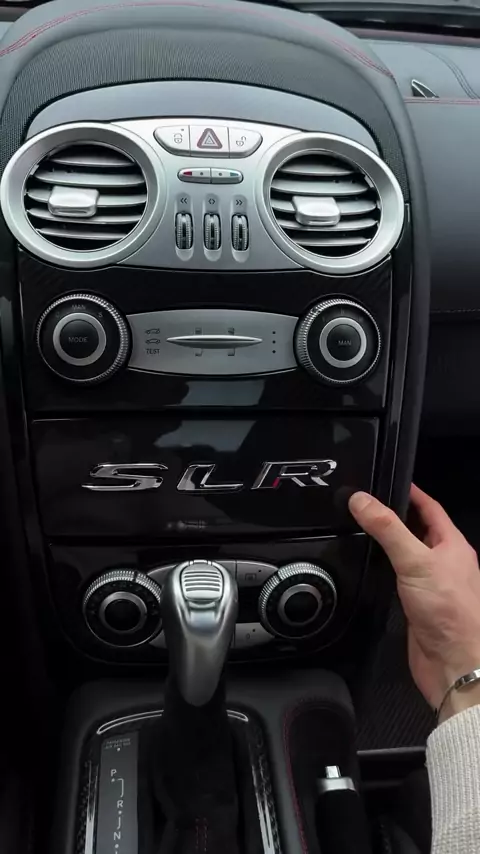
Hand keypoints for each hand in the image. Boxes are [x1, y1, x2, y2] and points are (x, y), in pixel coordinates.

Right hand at [349, 486, 479, 721]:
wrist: (453, 664)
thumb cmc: (450, 613)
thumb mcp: (416, 561)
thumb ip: (388, 529)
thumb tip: (363, 500)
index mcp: (453, 546)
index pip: (431, 508)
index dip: (411, 493)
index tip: (390, 480)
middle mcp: (445, 563)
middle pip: (419, 530)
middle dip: (396, 516)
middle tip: (369, 504)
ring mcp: (432, 584)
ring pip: (408, 554)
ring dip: (389, 543)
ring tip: (364, 529)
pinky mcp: (417, 605)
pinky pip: (399, 579)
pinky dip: (385, 569)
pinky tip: (370, 568)